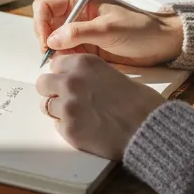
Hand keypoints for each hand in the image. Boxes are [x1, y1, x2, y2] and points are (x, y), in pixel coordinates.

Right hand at [32, 0, 183, 66]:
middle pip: (46, 24)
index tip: (46, 42)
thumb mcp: (108, 29)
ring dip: (57, 53)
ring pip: (54, 41)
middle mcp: (76, 12)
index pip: (45, 6)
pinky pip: (66, 53)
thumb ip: (78, 33)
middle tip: (55, 56)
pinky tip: (76, 65)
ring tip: (69, 62)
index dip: (41, 23)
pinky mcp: (86, 46)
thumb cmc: (141, 29)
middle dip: (47, 40)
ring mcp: (80, 30)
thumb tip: (52, 40)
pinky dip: (66, 60)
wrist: (161, 44)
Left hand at [36, 53, 165, 159]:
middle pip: (43, 83)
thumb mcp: (114, 75)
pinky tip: (86, 128)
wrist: (150, 130)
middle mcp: (71, 81)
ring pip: (46, 106)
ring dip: (59, 110)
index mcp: (84, 63)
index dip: (63, 74)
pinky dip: (68, 127)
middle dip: (53, 91)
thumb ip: (91, 75)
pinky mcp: (68, 129)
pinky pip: (57, 126)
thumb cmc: (141, 103)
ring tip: (80, 116)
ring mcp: (67, 106)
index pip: (56, 64)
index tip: (68, 81)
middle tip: (67, 99)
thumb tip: (78, 80)